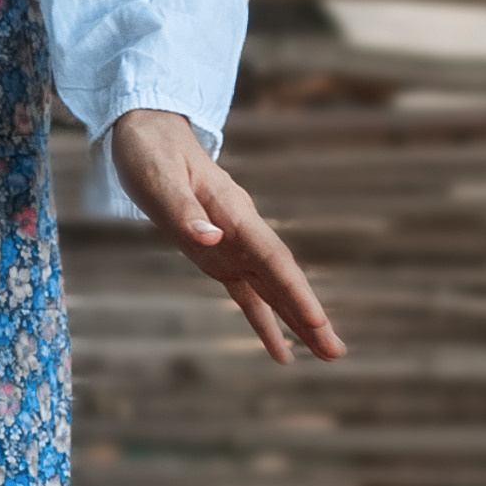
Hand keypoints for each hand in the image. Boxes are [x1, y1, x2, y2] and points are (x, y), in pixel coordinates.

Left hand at [105, 108, 344, 366]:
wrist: (149, 131)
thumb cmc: (151, 152)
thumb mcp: (158, 177)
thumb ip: (184, 210)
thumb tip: (211, 239)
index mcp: (233, 212)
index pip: (273, 258)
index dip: (296, 291)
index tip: (318, 321)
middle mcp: (241, 231)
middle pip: (283, 279)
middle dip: (309, 316)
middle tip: (336, 353)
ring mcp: (233, 245)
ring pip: (272, 290)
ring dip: (298, 322)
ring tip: (328, 354)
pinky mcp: (217, 256)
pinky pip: (247, 294)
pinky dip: (264, 322)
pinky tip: (282, 351)